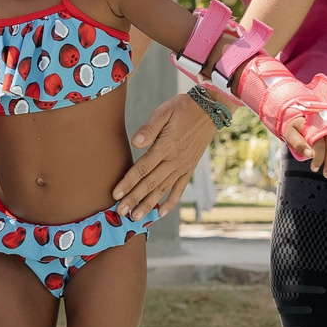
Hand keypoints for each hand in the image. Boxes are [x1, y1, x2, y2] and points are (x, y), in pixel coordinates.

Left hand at [113, 95, 215, 219]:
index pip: (143, 168)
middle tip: (121, 213)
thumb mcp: (164, 112)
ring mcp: (183, 166)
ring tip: (136, 218)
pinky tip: (160, 213)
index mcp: (166, 146)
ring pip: (163, 190)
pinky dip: (170, 202)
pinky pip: (179, 189)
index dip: (128, 182)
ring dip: (149, 205)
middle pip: (150, 184)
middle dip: (134, 199)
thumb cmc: (183, 108)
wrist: (210, 110)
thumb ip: (149, 129)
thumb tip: (135, 143)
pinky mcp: (189, 168)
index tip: (116, 195)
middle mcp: (174, 160)